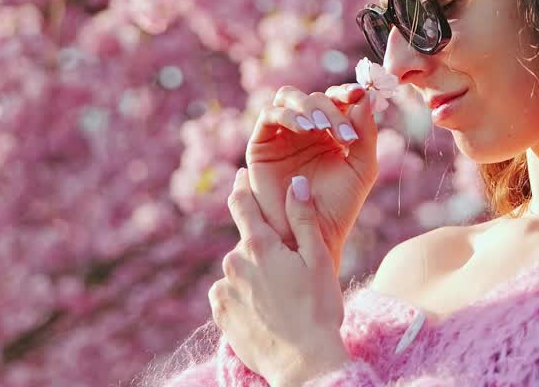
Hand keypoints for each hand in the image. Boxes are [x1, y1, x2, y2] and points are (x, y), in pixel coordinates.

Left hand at [212, 168, 351, 386]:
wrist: (303, 363)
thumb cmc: (318, 309)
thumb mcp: (318, 258)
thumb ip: (302, 218)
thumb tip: (294, 182)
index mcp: (259, 245)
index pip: (242, 204)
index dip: (242, 187)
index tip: (240, 176)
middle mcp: (234, 263)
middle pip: (246, 244)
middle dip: (264, 249)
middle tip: (290, 270)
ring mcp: (224, 290)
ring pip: (239, 270)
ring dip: (254, 275)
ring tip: (282, 298)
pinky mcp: (220, 314)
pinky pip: (230, 294)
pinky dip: (244, 296)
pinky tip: (266, 310)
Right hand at [244, 83, 378, 273]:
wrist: (309, 236)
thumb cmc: (338, 207)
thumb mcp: (362, 168)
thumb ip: (366, 134)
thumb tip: (364, 97)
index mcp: (330, 132)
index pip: (337, 99)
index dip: (347, 92)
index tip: (361, 94)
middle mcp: (305, 130)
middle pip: (315, 97)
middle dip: (331, 108)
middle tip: (343, 131)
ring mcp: (282, 135)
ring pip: (289, 98)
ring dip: (308, 106)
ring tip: (321, 127)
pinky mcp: (261, 144)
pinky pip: (269, 116)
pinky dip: (287, 115)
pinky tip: (304, 128)